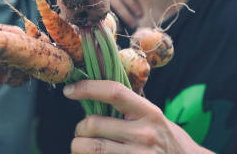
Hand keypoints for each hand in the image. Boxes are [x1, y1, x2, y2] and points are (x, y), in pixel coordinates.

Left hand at [63, 80, 211, 153]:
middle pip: (93, 124)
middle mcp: (144, 134)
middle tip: (81, 131)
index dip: (87, 88)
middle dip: (79, 129)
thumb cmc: (168, 141)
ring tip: (82, 146)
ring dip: (78, 147)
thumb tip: (97, 90)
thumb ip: (130, 106)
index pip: (114, 92)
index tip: (69, 90)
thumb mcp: (154, 118)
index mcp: (149, 113)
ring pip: (91, 148)